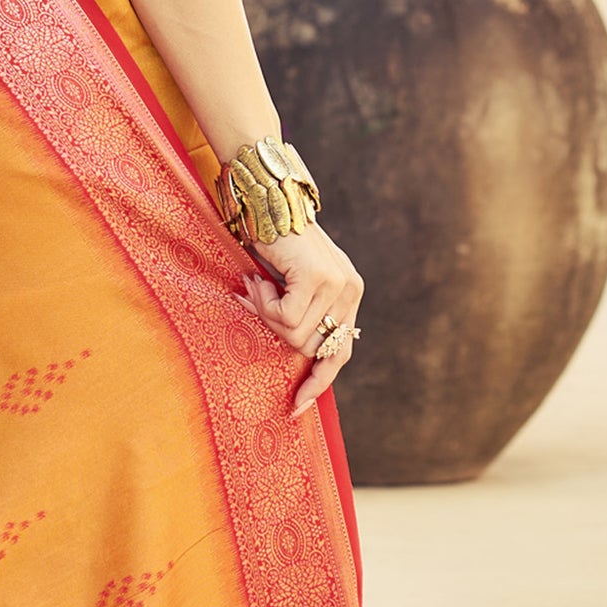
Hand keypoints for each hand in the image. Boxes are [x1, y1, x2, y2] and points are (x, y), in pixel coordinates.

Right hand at [242, 224, 362, 418]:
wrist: (268, 199)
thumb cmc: (273, 241)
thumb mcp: (292, 283)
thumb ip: (301, 313)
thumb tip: (294, 355)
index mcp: (349, 294)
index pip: (340, 353)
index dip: (318, 381)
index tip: (297, 407)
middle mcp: (350, 291)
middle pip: (310, 348)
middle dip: (276, 331)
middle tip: (257, 299)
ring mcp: (337, 285)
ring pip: (294, 335)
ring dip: (267, 313)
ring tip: (258, 284)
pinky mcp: (318, 279)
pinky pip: (284, 317)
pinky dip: (263, 302)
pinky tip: (258, 279)